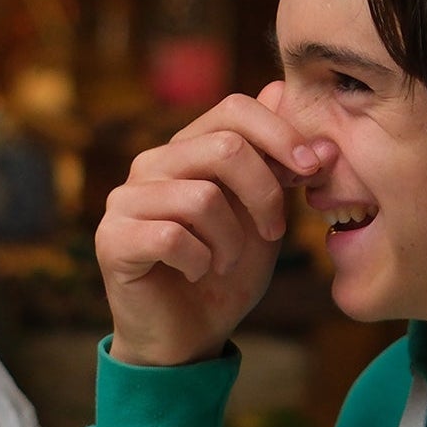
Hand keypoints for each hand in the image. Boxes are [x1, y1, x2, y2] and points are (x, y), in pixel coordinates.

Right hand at [95, 85, 327, 365]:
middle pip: (223, 147)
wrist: (188, 336)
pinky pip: (172, 237)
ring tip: (227, 262)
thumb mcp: (263, 212)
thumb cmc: (224, 273)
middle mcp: (150, 166)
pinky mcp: (112, 240)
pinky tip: (197, 274)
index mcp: (186, 150)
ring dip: (232, 240)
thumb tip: (284, 90)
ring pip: (201, 197)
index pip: (233, 109)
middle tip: (274, 231)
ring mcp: (125, 201)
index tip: (314, 169)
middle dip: (265, 192)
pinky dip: (200, 261)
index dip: (281, 133)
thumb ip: (273, 159)